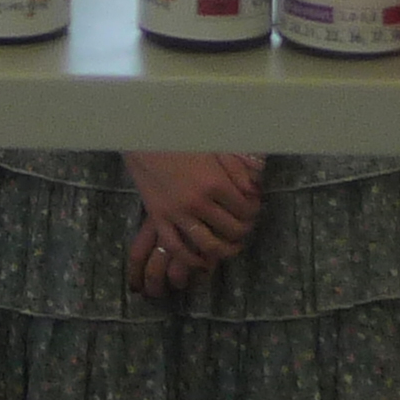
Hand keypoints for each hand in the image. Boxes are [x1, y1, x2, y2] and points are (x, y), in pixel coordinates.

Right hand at [121, 150, 263, 286]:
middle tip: (244, 227)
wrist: (145, 138)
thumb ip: (236, 169)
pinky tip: (202, 261)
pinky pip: (176, 248)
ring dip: (224, 251)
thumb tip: (253, 191)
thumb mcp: (214, 148)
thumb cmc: (182, 139)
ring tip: (230, 248)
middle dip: (243, 231)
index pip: (245, 209)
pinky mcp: (159, 219)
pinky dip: (191, 259)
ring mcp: (177, 213)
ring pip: (208, 245)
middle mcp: (198, 202)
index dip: (253, 211)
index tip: (252, 209)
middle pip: (231, 229)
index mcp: (214, 182)